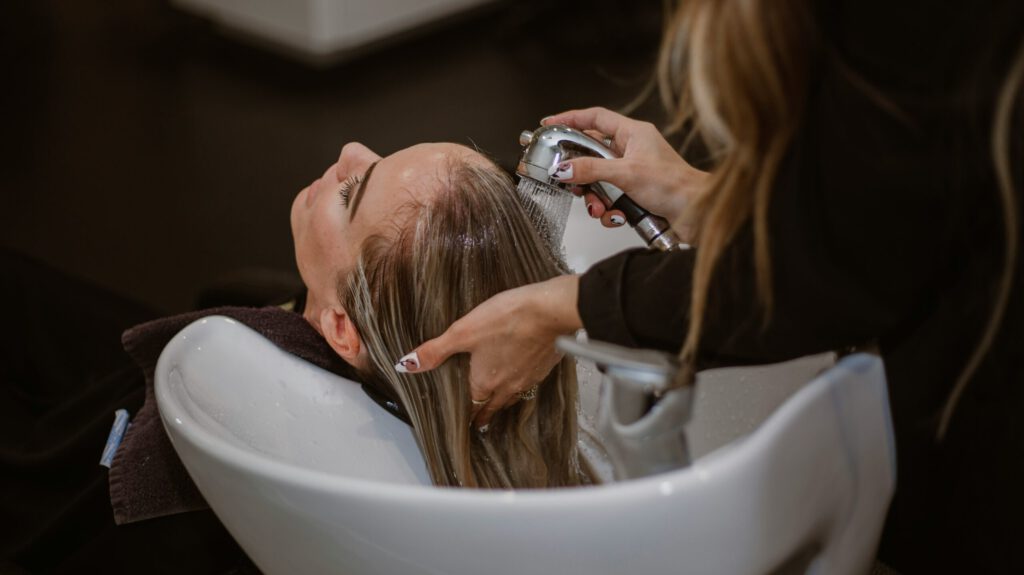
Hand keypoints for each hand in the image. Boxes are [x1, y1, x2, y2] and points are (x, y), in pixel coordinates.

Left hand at [394, 275, 581, 427]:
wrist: (550, 311)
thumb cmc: (507, 319)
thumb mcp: (463, 331)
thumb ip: (435, 350)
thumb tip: (406, 365)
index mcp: (484, 382)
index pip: (473, 407)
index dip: (468, 416)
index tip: (465, 423)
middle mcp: (507, 386)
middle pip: (493, 406)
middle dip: (485, 413)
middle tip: (480, 421)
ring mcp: (529, 378)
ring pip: (513, 397)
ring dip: (503, 401)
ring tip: (498, 402)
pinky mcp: (544, 367)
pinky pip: (530, 382)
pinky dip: (522, 382)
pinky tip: (523, 373)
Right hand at [542, 107, 706, 238]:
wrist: (697, 213)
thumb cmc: (675, 186)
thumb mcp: (626, 174)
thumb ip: (591, 170)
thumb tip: (563, 168)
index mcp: (633, 133)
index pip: (595, 118)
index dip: (570, 119)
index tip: (549, 124)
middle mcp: (632, 150)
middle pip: (591, 155)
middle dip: (581, 174)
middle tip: (570, 182)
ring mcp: (633, 173)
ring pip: (598, 181)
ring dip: (595, 198)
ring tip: (599, 208)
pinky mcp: (635, 193)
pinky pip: (610, 199)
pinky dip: (609, 211)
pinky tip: (617, 217)